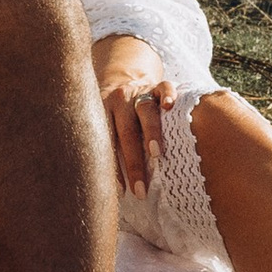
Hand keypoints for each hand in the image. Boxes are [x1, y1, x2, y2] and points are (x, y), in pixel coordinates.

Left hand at [91, 35, 175, 195]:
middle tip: (141, 189)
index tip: (120, 193)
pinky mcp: (157, 84)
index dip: (113, 170)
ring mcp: (139, 91)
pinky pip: (165, 86)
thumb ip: (107, 149)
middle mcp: (119, 100)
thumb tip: (106, 191)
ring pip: (145, 111)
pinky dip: (168, 95)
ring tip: (156, 154)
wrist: (124, 77)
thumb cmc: (114, 115)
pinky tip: (170, 108)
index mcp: (102, 113)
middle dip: (133, 163)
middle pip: (126, 132)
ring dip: (150, 132)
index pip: (107, 144)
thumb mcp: (104, 125)